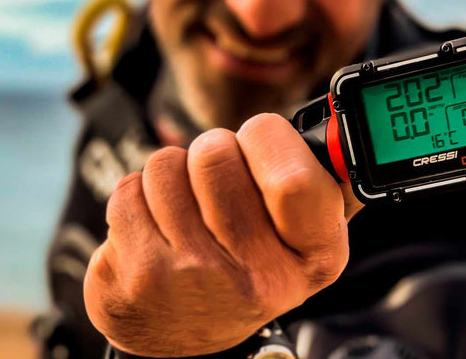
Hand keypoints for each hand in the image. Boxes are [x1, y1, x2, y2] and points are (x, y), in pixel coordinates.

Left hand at [83, 113, 361, 356]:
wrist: (186, 338)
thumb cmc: (248, 267)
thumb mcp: (304, 234)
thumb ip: (323, 179)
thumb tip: (336, 128)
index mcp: (313, 256)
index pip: (292, 178)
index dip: (269, 140)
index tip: (262, 141)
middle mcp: (256, 277)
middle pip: (215, 152)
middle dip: (212, 153)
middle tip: (219, 184)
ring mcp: (191, 280)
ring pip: (167, 163)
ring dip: (173, 175)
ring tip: (188, 210)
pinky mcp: (136, 278)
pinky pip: (129, 188)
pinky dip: (139, 197)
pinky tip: (157, 229)